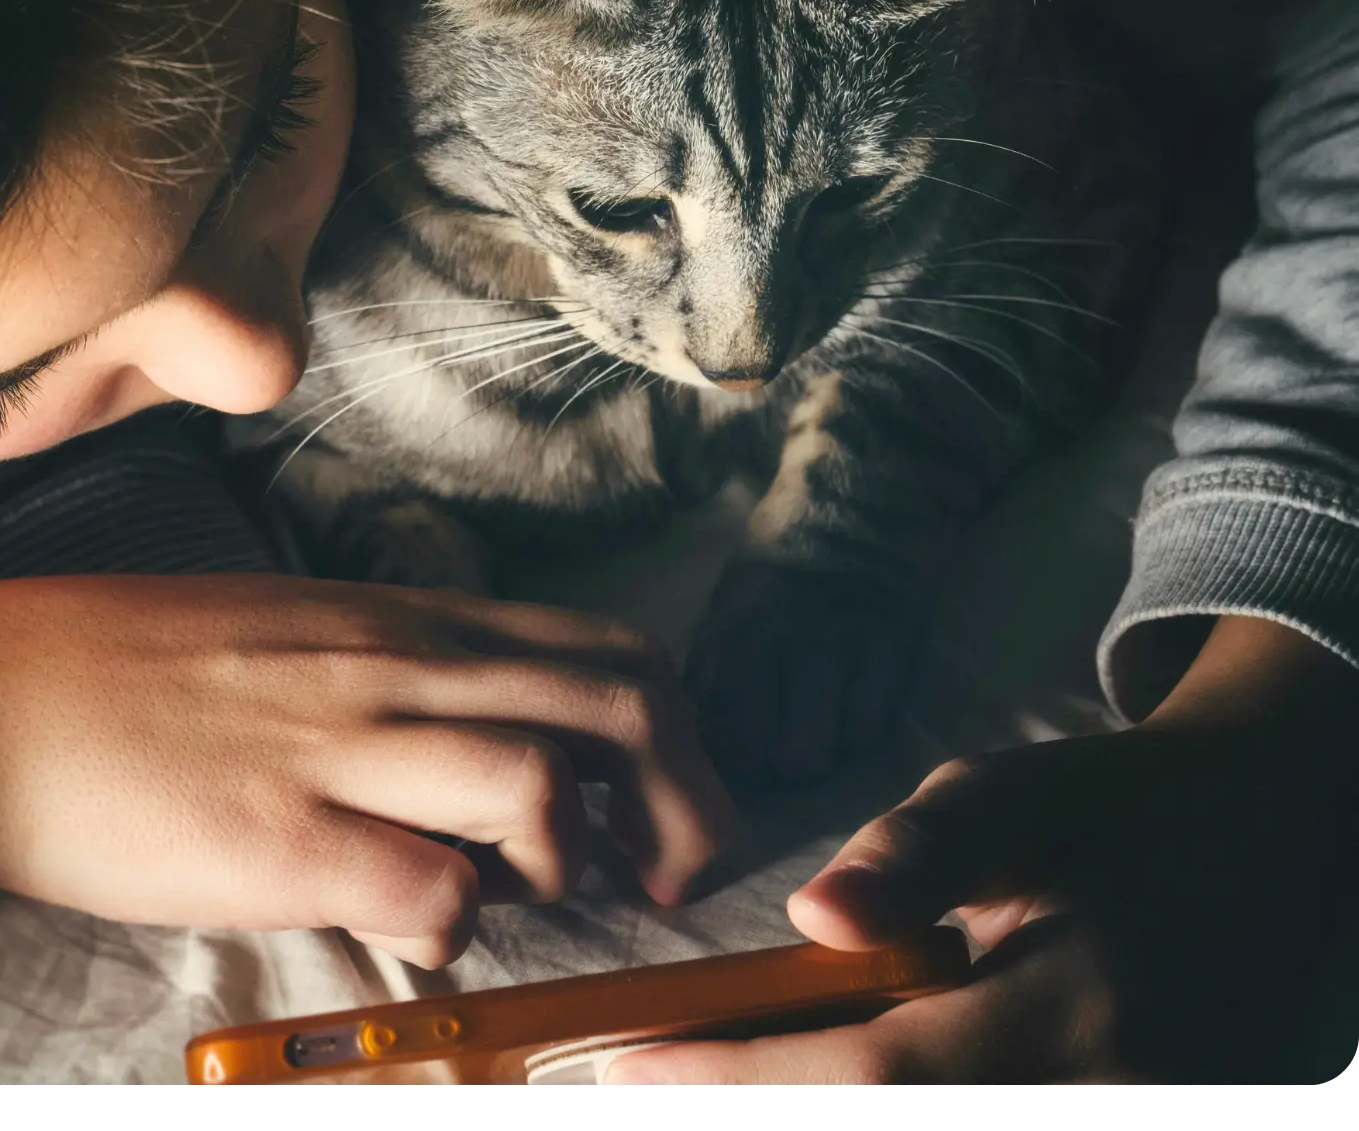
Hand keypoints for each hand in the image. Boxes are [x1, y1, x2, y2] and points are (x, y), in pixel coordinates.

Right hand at [0, 573, 730, 968]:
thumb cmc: (119, 669)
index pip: (601, 641)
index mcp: (397, 617)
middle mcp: (390, 665)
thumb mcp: (281, 628)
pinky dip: (458, 934)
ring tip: (528, 905)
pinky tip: (418, 942)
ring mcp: (337, 746)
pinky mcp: (278, 837)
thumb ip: (388, 666)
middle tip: (662, 877)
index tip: (662, 805)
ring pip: (540, 783)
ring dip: (569, 864)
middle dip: (684, 802)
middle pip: (618, 702)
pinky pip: (429, 893)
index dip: (673, 730)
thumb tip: (473, 733)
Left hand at [610, 616, 1358, 1082]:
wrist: (1264, 840)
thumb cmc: (1115, 807)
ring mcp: (1134, 1122)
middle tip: (656, 1072)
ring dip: (821, 1109)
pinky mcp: (1140, 1127)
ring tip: (727, 1069)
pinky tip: (825, 1076)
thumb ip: (917, 853)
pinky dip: (894, 1110)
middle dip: (760, 1107)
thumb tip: (814, 917)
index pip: (872, 1074)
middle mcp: (1104, 1093)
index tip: (628, 1059)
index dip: (738, 1078)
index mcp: (1067, 1004)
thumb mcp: (1014, 795)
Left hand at [688, 560, 919, 790]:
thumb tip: (700, 721)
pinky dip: (857, 734)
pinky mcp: (885, 647)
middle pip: (748, 745)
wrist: (857, 501)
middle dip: (760, 771)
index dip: (712, 753)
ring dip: (809, 761)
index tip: (725, 761)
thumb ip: (717, 656)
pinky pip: (864, 726)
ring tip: (816, 750)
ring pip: (804, 751)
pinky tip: (854, 717)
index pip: (703, 716)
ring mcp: (827, 646)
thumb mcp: (733, 596)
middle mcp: (768, 641)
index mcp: (725, 630)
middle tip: (774, 767)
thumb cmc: (787, 557)